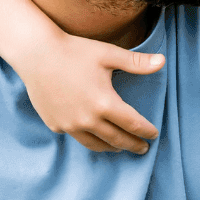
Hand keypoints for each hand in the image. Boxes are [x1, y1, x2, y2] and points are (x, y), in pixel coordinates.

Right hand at [14, 35, 163, 153]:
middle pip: (117, 140)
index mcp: (105, 103)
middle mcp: (88, 119)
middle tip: (142, 148)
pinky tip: (93, 134)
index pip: (133, 124)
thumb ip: (137, 62)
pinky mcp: (55, 125)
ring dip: (111, 147)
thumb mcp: (108, 54)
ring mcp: (69, 125)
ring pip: (96, 144)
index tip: (154, 135)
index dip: (146, 131)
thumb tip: (162, 61)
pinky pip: (76, 136)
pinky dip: (88, 138)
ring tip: (119, 147)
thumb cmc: (74, 51)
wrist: (36, 54)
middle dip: (133, 145)